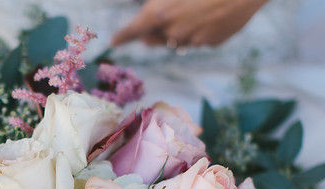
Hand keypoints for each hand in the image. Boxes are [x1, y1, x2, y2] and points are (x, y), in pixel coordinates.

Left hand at [112, 0, 269, 47]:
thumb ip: (157, 9)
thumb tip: (148, 26)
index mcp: (159, 14)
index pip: (134, 30)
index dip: (123, 36)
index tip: (113, 42)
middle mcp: (173, 31)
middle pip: (155, 39)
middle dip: (153, 33)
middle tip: (157, 24)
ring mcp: (193, 40)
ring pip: (178, 39)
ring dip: (180, 29)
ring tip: (194, 10)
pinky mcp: (211, 42)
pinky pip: (200, 38)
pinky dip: (201, 29)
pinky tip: (212, 14)